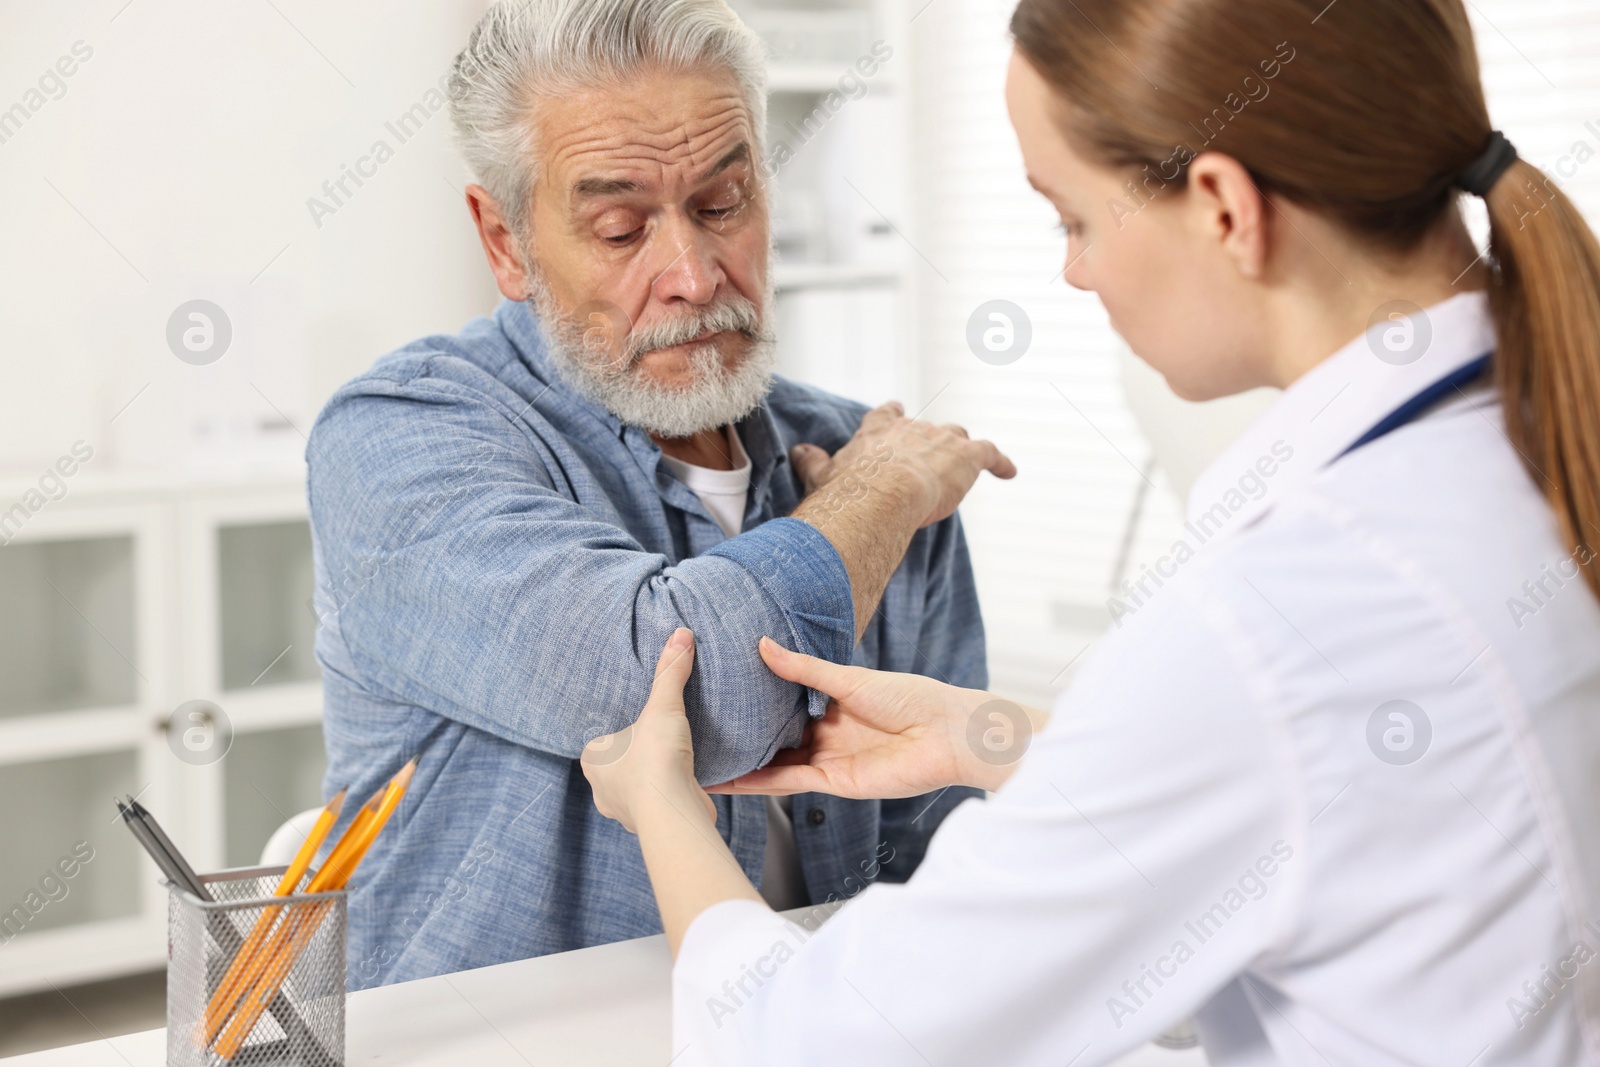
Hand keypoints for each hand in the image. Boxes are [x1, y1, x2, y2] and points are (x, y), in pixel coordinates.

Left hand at [581, 629, 716, 833]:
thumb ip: (669, 671)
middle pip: (616, 766)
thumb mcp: (663, 706)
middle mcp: (601, 790)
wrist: (673, 810)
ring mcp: (624, 811)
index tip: (638, 724)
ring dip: (650, 778)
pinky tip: (682, 783)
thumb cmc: (655, 758)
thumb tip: (680, 633)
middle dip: (633, 756)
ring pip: (634, 788)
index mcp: (592, 760)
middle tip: (655, 740)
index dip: (618, 732)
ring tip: (671, 761)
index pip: (600, 741)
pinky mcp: (650, 825)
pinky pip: (656, 804)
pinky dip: (666, 794)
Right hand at [708, 638, 1027, 797]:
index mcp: (832, 705)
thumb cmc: (911, 698)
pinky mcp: (835, 784)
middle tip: (698, 734)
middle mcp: (826, 735)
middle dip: (742, 740)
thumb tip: (763, 645)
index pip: (783, 706)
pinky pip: (790, 783)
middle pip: (775, 739)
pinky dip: (761, 784)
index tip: (718, 697)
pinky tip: (731, 782)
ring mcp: (829, 761)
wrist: (947, 734)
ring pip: (775, 765)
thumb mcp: (850, 678)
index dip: (754, 704)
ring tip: (701, 765)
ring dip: (742, 767)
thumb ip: (804, 668)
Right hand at [790, 401, 1016, 528]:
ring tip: (967, 460)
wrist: (881, 495)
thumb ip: (813, 462)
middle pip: (927, 426)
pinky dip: (1001, 462)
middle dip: (931, 438)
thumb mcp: (823, 476)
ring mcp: (941, 439)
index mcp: (878, 431)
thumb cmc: (848, 490)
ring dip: (962, 448)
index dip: (893, 416)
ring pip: (958, 435)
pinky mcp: (967, 456)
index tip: (896, 413)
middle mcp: (911, 428)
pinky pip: (990, 453)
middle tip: (933, 450)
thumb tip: (797, 451)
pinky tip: (1011, 472)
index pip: (887, 415)